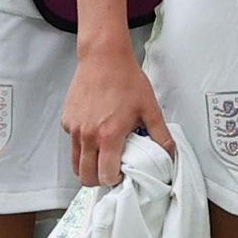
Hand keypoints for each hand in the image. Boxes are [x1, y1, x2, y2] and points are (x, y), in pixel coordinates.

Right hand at [63, 45, 173, 186]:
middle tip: (112, 170)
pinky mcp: (67, 121)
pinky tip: (96, 132)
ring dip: (89, 166)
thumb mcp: (150, 108)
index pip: (105, 176)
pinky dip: (83, 145)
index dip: (115, 179)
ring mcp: (74, 129)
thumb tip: (170, 154)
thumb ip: (161, 135)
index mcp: (109, 135)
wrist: (103, 57)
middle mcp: (88, 135)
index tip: (123, 173)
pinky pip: (73, 143)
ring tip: (104, 155)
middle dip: (99, 179)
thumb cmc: (126, 80)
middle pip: (86, 177)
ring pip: (76, 163)